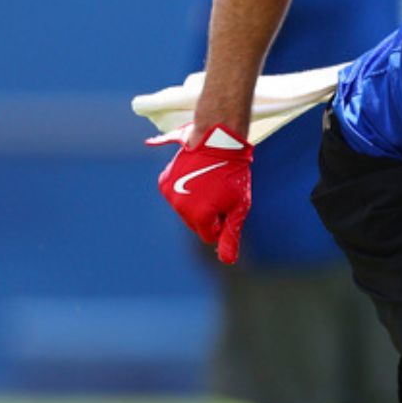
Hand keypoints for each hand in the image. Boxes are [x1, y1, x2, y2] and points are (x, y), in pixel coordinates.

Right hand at [154, 123, 251, 263]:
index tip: (227, 203)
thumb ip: (230, 235)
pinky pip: (176, 197)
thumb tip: (227, 262)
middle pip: (195, 224)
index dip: (221, 222)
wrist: (216, 140)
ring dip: (196, 203)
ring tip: (208, 182)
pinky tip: (194, 177)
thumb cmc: (232, 175)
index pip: (209, 236)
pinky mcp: (163, 182)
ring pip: (185, 211)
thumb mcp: (238, 207)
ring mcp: (169, 194)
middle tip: (219, 192)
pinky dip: (184, 191)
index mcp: (199, 216)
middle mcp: (179, 208)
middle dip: (207, 214)